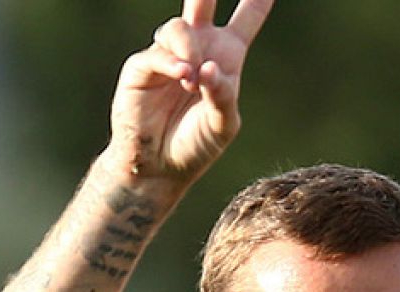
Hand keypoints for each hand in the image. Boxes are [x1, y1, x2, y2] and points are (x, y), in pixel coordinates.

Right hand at [109, 0, 273, 180]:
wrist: (161, 167)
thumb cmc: (197, 144)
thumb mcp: (223, 124)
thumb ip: (223, 95)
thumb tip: (209, 68)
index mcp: (227, 56)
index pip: (246, 18)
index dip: (257, 0)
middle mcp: (197, 48)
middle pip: (202, 2)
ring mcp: (168, 54)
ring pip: (179, 28)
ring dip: (189, 50)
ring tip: (192, 81)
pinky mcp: (142, 67)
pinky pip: (158, 54)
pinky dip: (172, 63)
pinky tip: (184, 76)